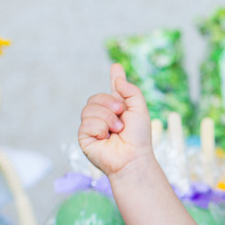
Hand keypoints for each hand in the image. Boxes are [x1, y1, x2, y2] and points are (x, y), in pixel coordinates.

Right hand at [77, 64, 153, 178]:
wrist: (133, 157)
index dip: (115, 78)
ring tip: (117, 130)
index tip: (117, 67)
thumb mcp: (139, 110)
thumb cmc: (139, 137)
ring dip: (107, 118)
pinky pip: (86, 123)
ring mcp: (92, 126)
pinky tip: (105, 138)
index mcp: (119, 109)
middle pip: (95, 97)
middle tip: (121, 116)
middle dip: (109, 104)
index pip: (113, 90)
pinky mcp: (85, 137)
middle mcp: (104, 116)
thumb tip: (117, 76)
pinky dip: (99, 128)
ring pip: (89, 109)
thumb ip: (130, 91)